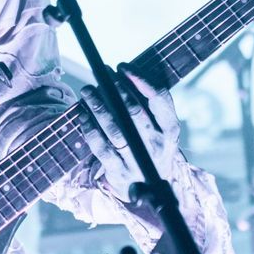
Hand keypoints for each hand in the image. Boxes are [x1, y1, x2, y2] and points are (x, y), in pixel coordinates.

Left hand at [82, 67, 180, 195]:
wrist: (150, 187)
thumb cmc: (152, 145)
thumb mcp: (163, 127)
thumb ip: (150, 103)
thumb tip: (123, 73)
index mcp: (170, 129)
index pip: (159, 98)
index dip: (139, 79)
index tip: (122, 66)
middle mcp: (156, 144)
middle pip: (134, 112)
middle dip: (115, 89)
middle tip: (101, 75)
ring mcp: (136, 159)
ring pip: (114, 129)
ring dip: (98, 107)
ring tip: (87, 91)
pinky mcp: (118, 170)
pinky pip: (100, 146)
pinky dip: (89, 128)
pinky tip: (83, 114)